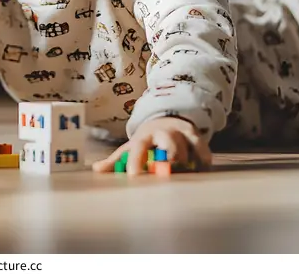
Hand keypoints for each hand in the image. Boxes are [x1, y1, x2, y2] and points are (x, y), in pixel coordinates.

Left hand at [91, 116, 211, 175]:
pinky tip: (198, 171)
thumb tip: (96, 169)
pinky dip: (201, 163)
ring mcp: (180, 133)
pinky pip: (203, 153)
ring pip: (187, 153)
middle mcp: (163, 132)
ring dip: (185, 168)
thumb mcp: (130, 148)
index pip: (139, 147)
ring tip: (182, 178)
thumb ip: (115, 161)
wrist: (166, 119)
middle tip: (166, 178)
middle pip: (170, 149)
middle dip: (169, 164)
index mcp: (143, 136)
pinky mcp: (196, 136)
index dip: (136, 161)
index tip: (134, 176)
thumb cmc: (146, 140)